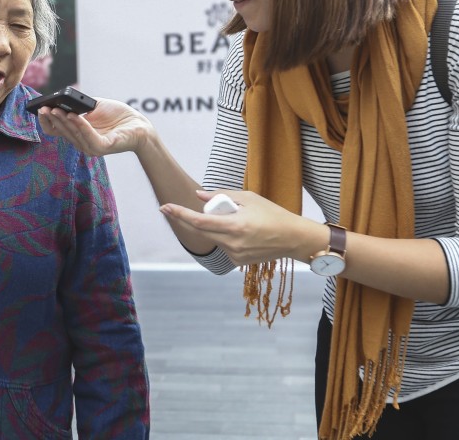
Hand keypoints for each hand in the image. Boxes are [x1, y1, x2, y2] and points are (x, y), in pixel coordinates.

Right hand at [36, 98, 153, 156]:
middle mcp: (82, 143)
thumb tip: (62, 100)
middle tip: (45, 107)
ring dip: (63, 121)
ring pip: (73, 134)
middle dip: (52, 119)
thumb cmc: (118, 116)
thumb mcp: (94, 107)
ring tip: (56, 109)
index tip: (41, 109)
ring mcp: (92, 147)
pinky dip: (80, 125)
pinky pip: (89, 136)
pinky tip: (73, 115)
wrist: (139, 124)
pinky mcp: (103, 147)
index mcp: (78, 134)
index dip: (46, 122)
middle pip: (62, 132)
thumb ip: (79, 105)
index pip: (56, 131)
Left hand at [160, 190, 323, 265]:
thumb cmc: (273, 214)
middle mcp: (232, 243)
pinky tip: (243, 234)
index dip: (179, 214)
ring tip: (238, 221)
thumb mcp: (249, 198)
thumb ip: (221, 196)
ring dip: (213, 227)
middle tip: (182, 209)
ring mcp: (235, 255)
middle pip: (200, 231)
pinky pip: (223, 246)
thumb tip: (198, 195)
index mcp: (235, 226)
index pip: (199, 221)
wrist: (293, 239)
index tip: (165, 207)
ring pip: (212, 238)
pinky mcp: (238, 262)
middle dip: (188, 219)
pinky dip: (225, 237)